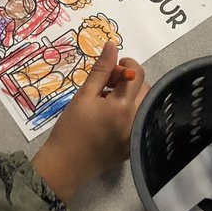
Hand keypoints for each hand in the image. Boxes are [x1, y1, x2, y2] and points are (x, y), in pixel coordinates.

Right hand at [31, 42, 147, 202]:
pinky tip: (112, 118)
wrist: (66, 165)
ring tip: (109, 102)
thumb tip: (112, 45)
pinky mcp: (135, 145)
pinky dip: (131, 113)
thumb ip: (101, 70)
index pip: (137, 73)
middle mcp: (136, 120)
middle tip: (106, 85)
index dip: (125, 64)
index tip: (111, 69)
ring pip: (145, 103)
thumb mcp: (83, 95)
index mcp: (123, 106)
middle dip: (129, 80)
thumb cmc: (71, 128)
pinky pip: (141, 120)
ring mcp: (137, 134)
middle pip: (145, 88)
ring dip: (132, 96)